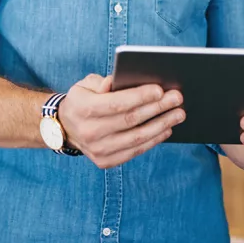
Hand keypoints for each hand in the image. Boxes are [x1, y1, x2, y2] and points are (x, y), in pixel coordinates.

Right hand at [58, 73, 184, 168]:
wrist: (65, 128)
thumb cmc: (82, 100)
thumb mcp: (85, 85)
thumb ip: (102, 82)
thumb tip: (119, 81)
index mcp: (84, 109)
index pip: (117, 103)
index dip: (140, 97)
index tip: (160, 89)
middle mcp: (90, 132)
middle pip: (131, 120)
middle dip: (158, 108)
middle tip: (177, 98)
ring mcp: (98, 150)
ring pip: (137, 138)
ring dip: (162, 125)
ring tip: (178, 114)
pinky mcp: (106, 161)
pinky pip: (135, 151)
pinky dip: (153, 140)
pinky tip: (166, 129)